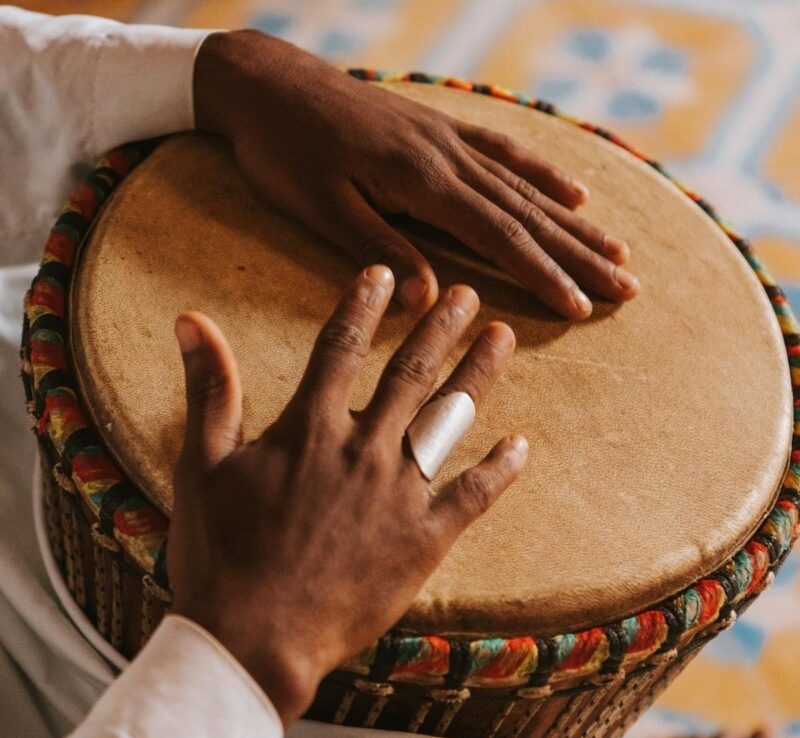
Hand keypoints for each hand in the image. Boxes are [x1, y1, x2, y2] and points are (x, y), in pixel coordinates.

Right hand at [167, 266, 526, 724]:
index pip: (342, 346)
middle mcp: (362, 449)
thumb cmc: (221, 553)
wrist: (253, 639)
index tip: (384, 274)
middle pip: (410, 372)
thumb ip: (208, 389)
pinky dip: (499, 469)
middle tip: (469, 293)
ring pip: (449, 418)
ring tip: (502, 337)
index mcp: (310, 428)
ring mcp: (399, 493)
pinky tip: (521, 444)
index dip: (363, 305)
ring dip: (478, 374)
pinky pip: (473, 496)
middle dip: (441, 326)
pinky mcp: (424, 539)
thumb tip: (190, 320)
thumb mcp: (200, 464)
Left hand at [194, 31, 636, 319]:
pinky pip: (503, 151)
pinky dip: (541, 173)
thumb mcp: (323, 210)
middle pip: (527, 213)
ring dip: (574, 221)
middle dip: (579, 254)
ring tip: (618, 248)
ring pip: (524, 185)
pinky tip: (571, 190)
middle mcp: (448, 157)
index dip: (543, 274)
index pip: (498, 236)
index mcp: (421, 181)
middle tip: (628, 286)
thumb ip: (380, 250)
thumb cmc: (285, 153)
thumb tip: (431, 301)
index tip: (581, 306)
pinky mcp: (439, 127)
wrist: (267, 83)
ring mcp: (448, 138)